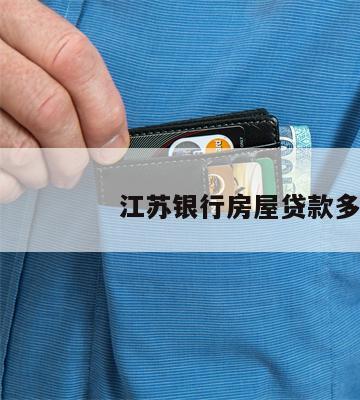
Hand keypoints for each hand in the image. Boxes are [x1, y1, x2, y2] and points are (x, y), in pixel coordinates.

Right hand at [0, 0, 128, 202]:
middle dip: (73, 152)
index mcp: (7, 10)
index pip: (72, 58)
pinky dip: (6, 185)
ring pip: (16, 144)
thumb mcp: (16, 39)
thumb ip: (60, 74)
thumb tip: (111, 139)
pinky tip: (10, 180)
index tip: (111, 145)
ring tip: (39, 174)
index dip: (103, 110)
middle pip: (49, 106)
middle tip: (74, 171)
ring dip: (38, 172)